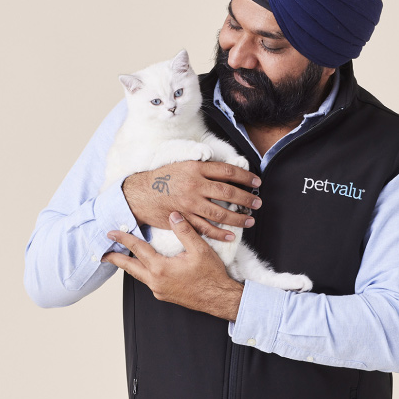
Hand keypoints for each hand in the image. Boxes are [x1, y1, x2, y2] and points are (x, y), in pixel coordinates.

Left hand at [102, 212, 243, 320]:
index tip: (111, 233)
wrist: (220, 299)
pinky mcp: (165, 295)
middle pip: (129, 267)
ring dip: (130, 265)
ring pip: (139, 275)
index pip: (137, 249)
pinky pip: (149, 281)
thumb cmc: (211, 276)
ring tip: (122, 257)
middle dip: (115, 258)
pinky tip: (146, 267)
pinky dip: (143, 272)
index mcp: (161, 269)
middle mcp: (156, 282)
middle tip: (103, 252)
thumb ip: (184, 231)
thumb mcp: (200, 249)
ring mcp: (159, 291)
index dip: (123, 239)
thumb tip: (173, 215)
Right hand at [123, 161, 261, 241]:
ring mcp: (190, 204)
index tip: (256, 181)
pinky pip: (206, 228)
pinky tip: (232, 235)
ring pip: (220, 213)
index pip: (227, 172)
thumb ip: (203, 167)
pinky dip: (220, 233)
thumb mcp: (183, 164)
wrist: (140, 194)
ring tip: (250, 220)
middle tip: (257, 203)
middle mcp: (195, 186)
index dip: (245, 176)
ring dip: (238, 218)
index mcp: (196, 169)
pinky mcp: (184, 219)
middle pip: (228, 193)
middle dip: (246, 199)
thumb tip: (226, 171)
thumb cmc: (162, 178)